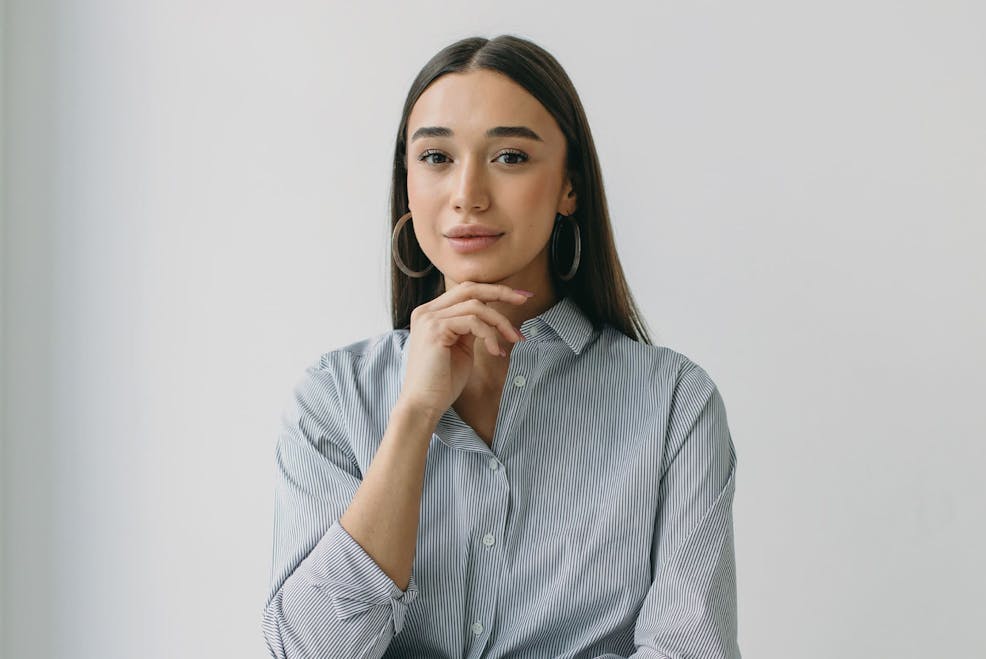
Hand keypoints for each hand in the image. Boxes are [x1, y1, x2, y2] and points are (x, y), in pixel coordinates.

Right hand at [398, 282, 531, 416]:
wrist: (423, 405)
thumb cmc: (443, 382)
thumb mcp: (461, 347)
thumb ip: (471, 328)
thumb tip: (493, 317)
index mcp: (432, 313)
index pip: (466, 290)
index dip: (493, 290)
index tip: (519, 296)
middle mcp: (427, 311)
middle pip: (470, 288)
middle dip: (501, 291)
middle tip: (525, 299)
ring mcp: (429, 319)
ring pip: (476, 306)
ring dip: (501, 322)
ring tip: (515, 339)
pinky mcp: (435, 329)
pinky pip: (473, 322)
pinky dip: (490, 336)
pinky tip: (496, 352)